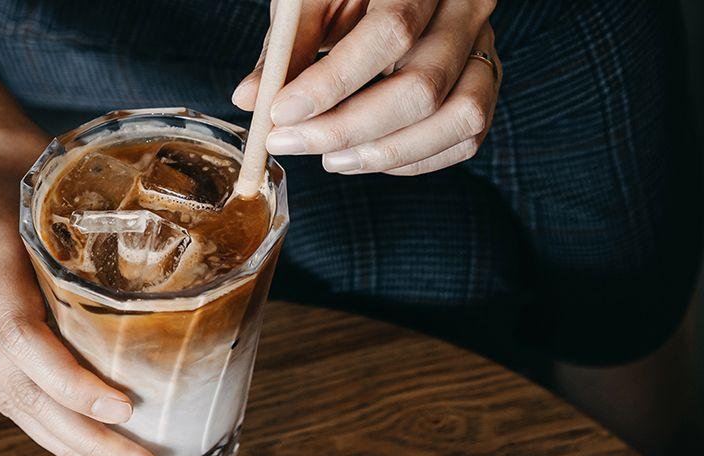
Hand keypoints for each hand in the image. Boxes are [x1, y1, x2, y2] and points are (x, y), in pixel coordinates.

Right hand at [0, 125, 160, 455]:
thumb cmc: (28, 155)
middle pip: (16, 384)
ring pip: (7, 398)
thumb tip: (200, 280)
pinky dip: (46, 421)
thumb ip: (112, 229)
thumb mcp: (73, 176)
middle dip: (81, 436)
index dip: (69, 381)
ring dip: (67, 443)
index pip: (19, 334)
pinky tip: (83, 447)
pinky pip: (1, 386)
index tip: (122, 408)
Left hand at [233, 0, 499, 174]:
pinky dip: (413, 160)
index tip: (280, 113)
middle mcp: (465, 9)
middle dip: (347, 129)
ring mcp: (484, 47)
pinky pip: (465, 136)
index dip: (332, 83)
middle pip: (423, 87)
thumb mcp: (310, 0)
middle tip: (288, 142)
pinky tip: (363, 156)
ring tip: (328, 159)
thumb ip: (286, 46)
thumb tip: (250, 99)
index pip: (390, 33)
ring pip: (458, 118)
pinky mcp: (485, 79)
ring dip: (386, 153)